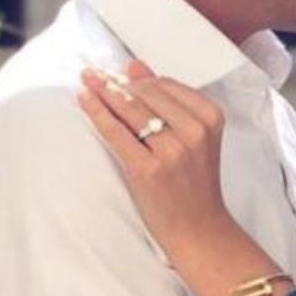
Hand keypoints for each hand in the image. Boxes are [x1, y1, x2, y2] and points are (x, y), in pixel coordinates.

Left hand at [78, 62, 231, 257]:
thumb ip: (167, 101)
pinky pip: (116, 133)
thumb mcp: (191, 137)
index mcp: (210, 118)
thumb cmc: (193, 182)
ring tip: (86, 82)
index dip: (137, 78)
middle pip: (146, 94)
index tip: (117, 73)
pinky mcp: (149, 170)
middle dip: (116, 82)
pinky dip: (97, 113)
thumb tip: (135, 67)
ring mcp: (172, 152)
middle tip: (93, 74)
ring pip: (130, 110)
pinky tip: (85, 101)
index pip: (166, 85)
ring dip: (103, 92)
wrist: (198, 228)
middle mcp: (195, 132)